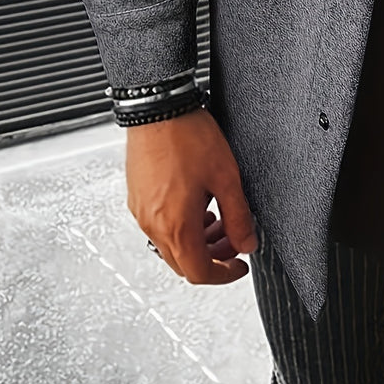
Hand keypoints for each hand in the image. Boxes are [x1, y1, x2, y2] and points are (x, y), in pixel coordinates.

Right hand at [125, 106, 258, 283]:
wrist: (158, 109)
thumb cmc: (188, 138)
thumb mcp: (226, 178)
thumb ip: (239, 216)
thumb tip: (247, 242)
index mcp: (176, 226)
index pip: (200, 273)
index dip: (224, 275)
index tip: (240, 265)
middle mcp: (153, 224)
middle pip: (183, 262)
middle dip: (213, 257)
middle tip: (232, 239)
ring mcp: (140, 211)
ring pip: (170, 244)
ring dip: (197, 240)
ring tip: (218, 217)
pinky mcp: (136, 197)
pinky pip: (158, 225)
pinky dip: (181, 224)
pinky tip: (197, 203)